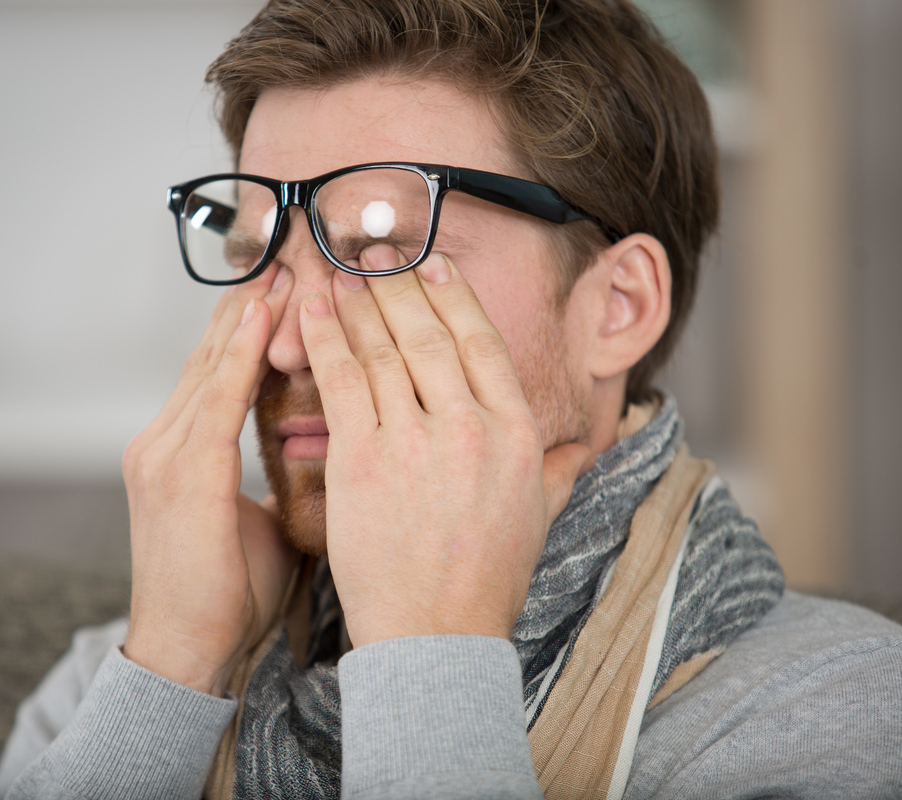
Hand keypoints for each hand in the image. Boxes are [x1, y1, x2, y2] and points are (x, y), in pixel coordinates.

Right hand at [121, 265, 299, 694]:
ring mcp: (164, 452)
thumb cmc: (227, 595)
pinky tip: (267, 314)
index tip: (284, 288)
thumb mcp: (254, 521)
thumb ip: (272, 477)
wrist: (185, 652)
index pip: (219, 373)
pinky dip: (242, 352)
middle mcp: (163, 440)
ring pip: (214, 362)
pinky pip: (217, 396)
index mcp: (179, 452)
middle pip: (213, 354)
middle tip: (288, 254)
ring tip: (283, 264)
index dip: (250, 328)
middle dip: (251, 304)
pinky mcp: (179, 471)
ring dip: (251, 312)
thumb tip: (320, 454)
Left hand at [299, 247, 591, 646]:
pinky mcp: (363, 460)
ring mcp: (414, 441)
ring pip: (381, 350)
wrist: (436, 634)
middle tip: (374, 252)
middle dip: (397, 285)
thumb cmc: (485, 579)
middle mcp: (468, 427)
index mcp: (514, 433)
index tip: (431, 265)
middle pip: (428, 334)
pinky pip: (340, 382)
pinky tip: (313, 310)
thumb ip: (560, 469)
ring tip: (340, 270)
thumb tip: (587, 445)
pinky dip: (324, 339)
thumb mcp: (538, 517)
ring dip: (357, 302)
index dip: (452, 297)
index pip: (481, 343)